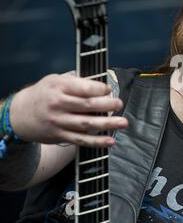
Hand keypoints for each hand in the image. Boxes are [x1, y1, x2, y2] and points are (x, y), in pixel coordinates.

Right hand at [9, 73, 127, 147]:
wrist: (20, 115)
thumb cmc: (44, 94)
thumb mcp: (55, 80)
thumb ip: (77, 82)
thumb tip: (102, 86)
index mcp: (58, 87)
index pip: (83, 88)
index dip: (99, 89)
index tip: (109, 89)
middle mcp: (58, 105)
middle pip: (87, 106)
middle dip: (107, 105)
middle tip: (119, 104)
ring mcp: (59, 122)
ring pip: (86, 124)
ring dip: (107, 124)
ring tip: (123, 122)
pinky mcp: (60, 136)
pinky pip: (81, 140)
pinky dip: (97, 142)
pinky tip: (110, 141)